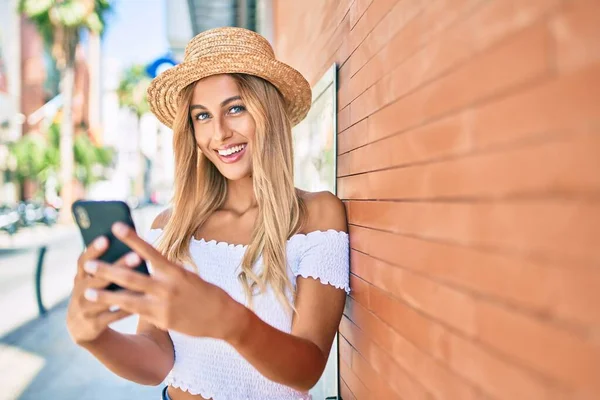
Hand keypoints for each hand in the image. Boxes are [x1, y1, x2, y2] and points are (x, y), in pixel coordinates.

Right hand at [66, 236, 132, 344]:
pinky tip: (142, 301)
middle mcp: (79, 292)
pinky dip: (126, 308)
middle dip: (118, 267)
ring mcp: (85, 309)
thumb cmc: (96, 293)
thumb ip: (106, 265)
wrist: (81, 327)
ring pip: (105, 298)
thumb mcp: (93, 280)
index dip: (93, 250)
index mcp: (80, 277)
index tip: (106, 238)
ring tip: (141, 280)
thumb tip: (129, 243)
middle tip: (136, 256)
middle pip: (98, 278)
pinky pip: (112, 316)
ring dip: (123, 289)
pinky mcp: (93, 325)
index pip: (83, 261)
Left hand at [82, 223, 243, 340]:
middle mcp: (167, 286)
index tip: (116, 226)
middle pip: (131, 276)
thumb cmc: (205, 292)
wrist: (222, 317)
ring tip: (86, 290)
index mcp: (174, 271)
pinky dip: (120, 310)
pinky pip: (136, 314)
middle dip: (107, 269)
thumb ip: (165, 271)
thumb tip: (144, 263)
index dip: (132, 238)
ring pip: (127, 298)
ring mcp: (163, 305)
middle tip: (88, 263)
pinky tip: (105, 310)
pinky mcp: (161, 320)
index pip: (149, 251)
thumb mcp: (187, 276)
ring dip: (105, 294)